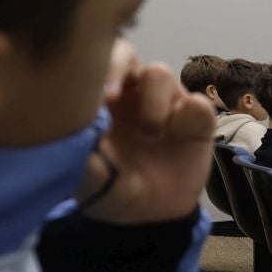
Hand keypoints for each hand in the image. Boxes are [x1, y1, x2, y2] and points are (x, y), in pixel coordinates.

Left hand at [78, 40, 218, 224]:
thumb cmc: (110, 189)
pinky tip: (179, 136)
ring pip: (160, 74)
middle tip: (110, 97)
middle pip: (124, 53)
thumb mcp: (88, 181)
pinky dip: (190, 116)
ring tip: (150, 136)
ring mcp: (164, 103)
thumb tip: (74, 139)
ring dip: (153, 101)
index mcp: (98, 100)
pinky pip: (198, 104)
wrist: (149, 218)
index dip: (89, 70)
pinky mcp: (195, 120)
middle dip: (117, 67)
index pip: (90, 63)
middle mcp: (129, 93)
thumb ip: (79, 160)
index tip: (87, 96)